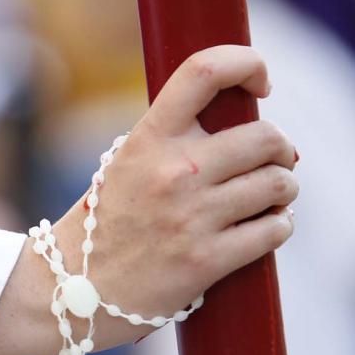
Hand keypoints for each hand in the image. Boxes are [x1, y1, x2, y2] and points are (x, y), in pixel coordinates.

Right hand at [0, 45, 298, 354]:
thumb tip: (244, 129)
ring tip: (272, 198)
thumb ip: (172, 142)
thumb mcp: (124, 166)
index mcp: (148, 139)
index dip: (247, 63)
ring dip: (284, 189)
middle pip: (264, 136)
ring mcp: (191, 217)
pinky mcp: (205, 261)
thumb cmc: (104, 227)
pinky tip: (268, 227)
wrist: (70, 292)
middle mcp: (173, 171)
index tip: (261, 81)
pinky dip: (279, 226)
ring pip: (277, 184)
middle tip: (277, 160)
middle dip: (281, 148)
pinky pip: (273, 230)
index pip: (204, 71)